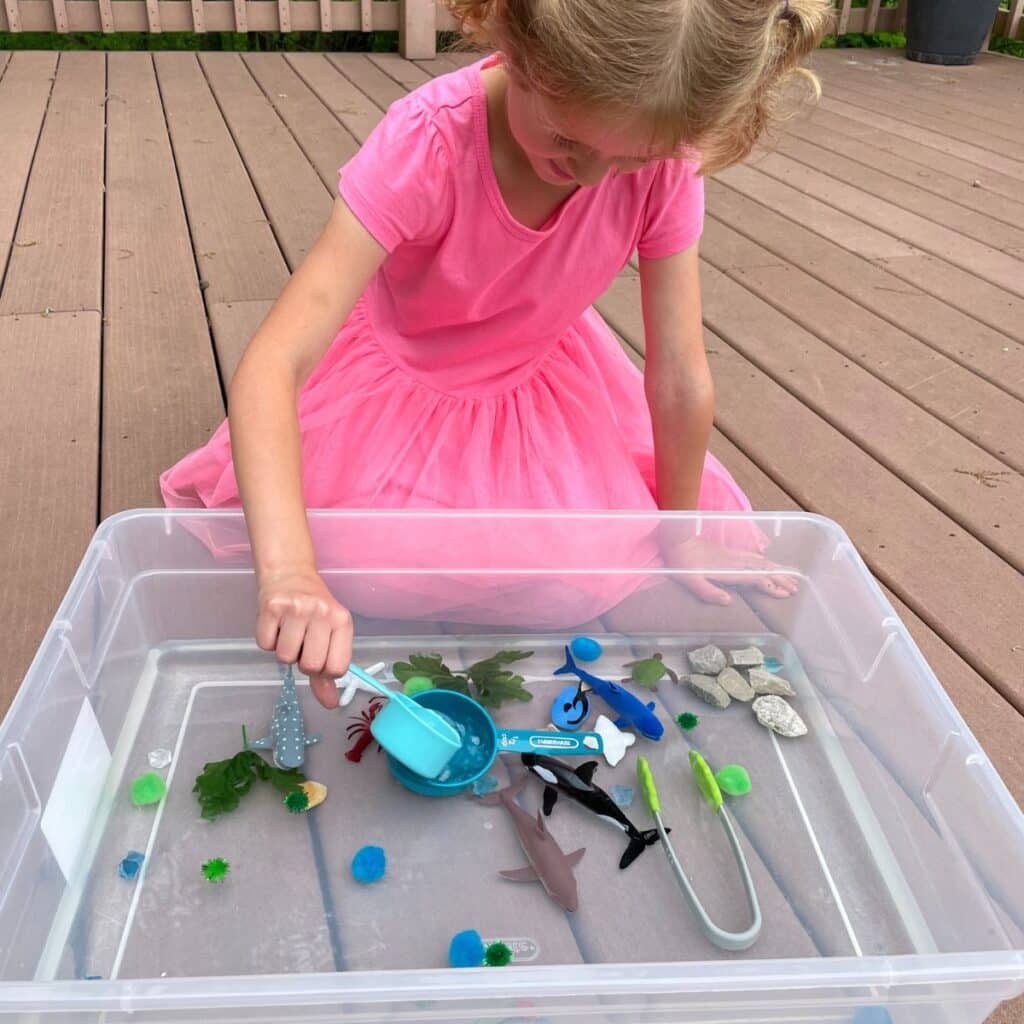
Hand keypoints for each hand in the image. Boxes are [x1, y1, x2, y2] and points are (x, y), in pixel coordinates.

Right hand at [255, 566, 352, 708]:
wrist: (290, 572)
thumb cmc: (312, 609)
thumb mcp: (329, 634)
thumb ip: (328, 672)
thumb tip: (332, 704)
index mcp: (342, 621)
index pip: (337, 668)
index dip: (324, 671)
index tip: (319, 658)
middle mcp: (322, 613)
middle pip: (310, 666)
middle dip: (302, 662)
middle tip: (302, 643)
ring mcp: (296, 609)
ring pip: (285, 658)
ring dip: (284, 651)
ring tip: (288, 631)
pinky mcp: (271, 606)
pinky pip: (265, 645)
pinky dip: (268, 640)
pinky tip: (275, 624)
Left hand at [665, 536, 798, 605]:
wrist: (676, 540)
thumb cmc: (681, 563)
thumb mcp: (691, 582)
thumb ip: (709, 592)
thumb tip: (729, 601)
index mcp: (728, 570)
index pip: (756, 578)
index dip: (772, 585)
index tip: (786, 593)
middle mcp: (734, 561)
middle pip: (763, 568)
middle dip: (781, 577)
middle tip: (795, 587)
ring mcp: (732, 555)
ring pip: (760, 561)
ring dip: (775, 569)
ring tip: (789, 576)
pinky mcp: (728, 552)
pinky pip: (752, 556)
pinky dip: (765, 561)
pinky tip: (768, 563)